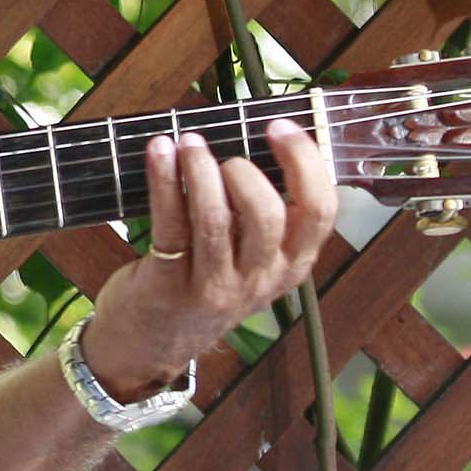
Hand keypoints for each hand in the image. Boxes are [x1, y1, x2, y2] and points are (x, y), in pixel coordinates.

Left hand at [81, 121, 334, 398]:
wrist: (151, 343)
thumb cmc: (204, 281)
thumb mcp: (250, 259)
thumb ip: (261, 212)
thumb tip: (258, 138)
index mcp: (291, 265)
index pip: (319, 212)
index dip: (305, 162)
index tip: (280, 127)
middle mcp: (259, 279)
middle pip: (269, 216)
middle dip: (246, 172)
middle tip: (224, 155)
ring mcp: (214, 286)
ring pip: (216, 220)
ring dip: (200, 170)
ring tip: (187, 142)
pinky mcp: (169, 285)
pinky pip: (169, 223)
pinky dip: (163, 179)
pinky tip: (158, 151)